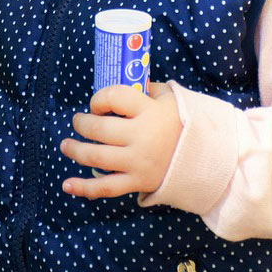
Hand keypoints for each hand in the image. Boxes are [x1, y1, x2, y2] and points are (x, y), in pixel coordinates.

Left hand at [60, 83, 181, 199]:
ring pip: (97, 157)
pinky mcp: (137, 182)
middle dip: (82, 124)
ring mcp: (138, 162)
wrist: (206, 159)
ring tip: (65, 145)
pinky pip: (106, 188)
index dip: (99, 98)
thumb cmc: (184, 124)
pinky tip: (67, 185)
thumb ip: (148, 89)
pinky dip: (84, 188)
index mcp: (150, 111)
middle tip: (77, 121)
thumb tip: (127, 82)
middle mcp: (141, 136)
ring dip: (76, 150)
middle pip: (100, 129)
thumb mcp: (171, 98)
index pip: (113, 97)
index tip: (97, 104)